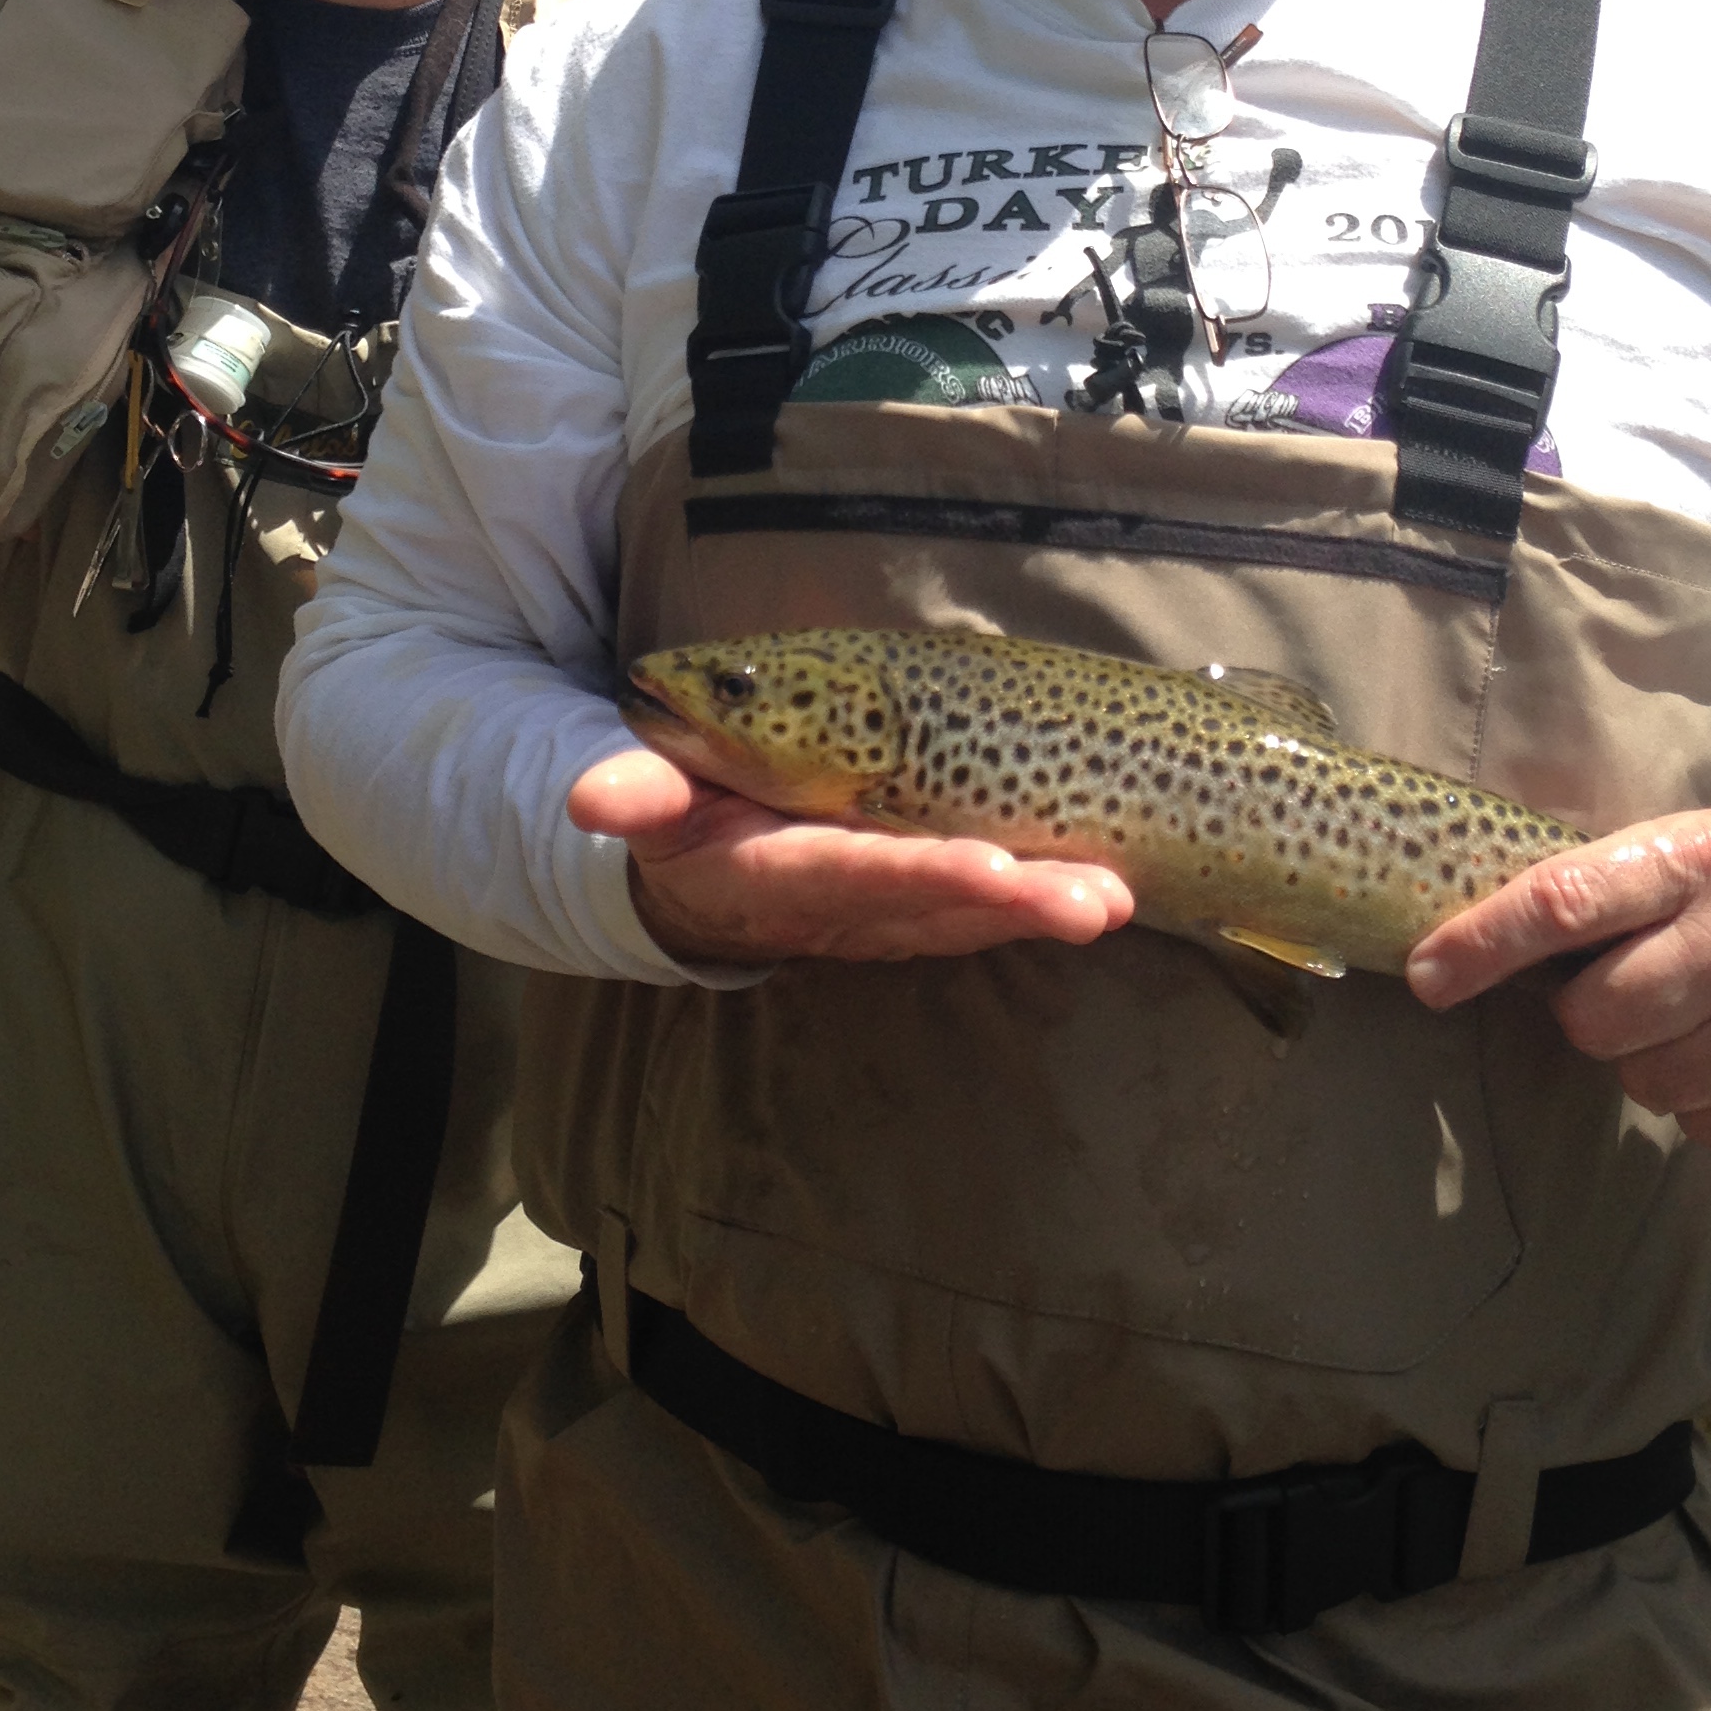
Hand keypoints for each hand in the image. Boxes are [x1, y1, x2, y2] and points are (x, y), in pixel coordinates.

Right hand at [567, 749, 1133, 967]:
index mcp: (778, 872)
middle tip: (1096, 901)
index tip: (990, 870)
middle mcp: (844, 905)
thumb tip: (592, 800)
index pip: (857, 872)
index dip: (922, 876)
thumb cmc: (690, 814)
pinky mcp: (923, 908)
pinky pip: (986, 910)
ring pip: (976, 917)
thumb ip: (637, 792)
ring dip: (1048, 910)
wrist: (703, 879)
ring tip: (1118, 898)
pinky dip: (1044, 901)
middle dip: (1017, 907)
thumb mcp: (653, 799)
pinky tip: (1117, 887)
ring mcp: (890, 914)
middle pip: (939, 908)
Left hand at [1404, 799, 1710, 1153]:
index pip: (1565, 902)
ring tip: (1700, 1018)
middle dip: (1590, 1015)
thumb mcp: (1695, 846)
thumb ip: (1605, 889)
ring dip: (1650, 1061)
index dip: (1482, 944)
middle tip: (1632, 990)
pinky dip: (1707, 1103)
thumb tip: (1476, 947)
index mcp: (1699, 859)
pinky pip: (1708, 1131)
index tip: (1424, 973)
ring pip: (1648, 1084)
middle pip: (1597, 1018)